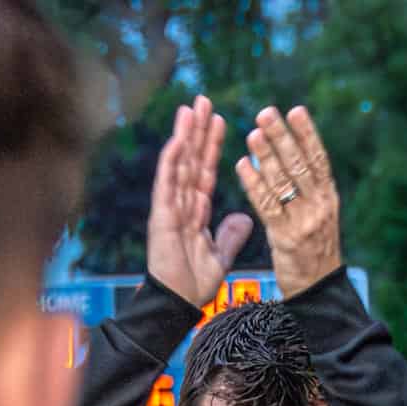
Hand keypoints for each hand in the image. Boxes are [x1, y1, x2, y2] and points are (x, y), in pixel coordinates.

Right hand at [147, 95, 253, 310]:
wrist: (179, 304)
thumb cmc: (195, 285)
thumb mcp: (222, 257)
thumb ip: (231, 235)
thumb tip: (244, 217)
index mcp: (196, 211)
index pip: (206, 171)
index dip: (212, 146)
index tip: (220, 121)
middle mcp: (181, 204)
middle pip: (192, 160)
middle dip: (198, 130)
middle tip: (204, 99)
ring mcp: (170, 208)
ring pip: (180, 165)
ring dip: (185, 136)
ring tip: (192, 108)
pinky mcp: (162, 217)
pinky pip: (167, 185)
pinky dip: (172, 162)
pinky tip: (179, 140)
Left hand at [237, 106, 343, 298]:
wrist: (318, 292)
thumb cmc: (314, 253)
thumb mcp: (319, 218)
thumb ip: (308, 191)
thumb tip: (288, 158)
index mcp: (328, 199)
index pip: (319, 160)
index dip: (307, 134)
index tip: (295, 110)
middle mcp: (319, 206)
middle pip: (300, 165)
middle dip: (282, 137)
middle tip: (266, 113)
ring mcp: (304, 222)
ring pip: (284, 182)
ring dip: (267, 155)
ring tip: (252, 133)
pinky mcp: (286, 237)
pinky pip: (267, 205)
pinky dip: (254, 183)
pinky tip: (243, 165)